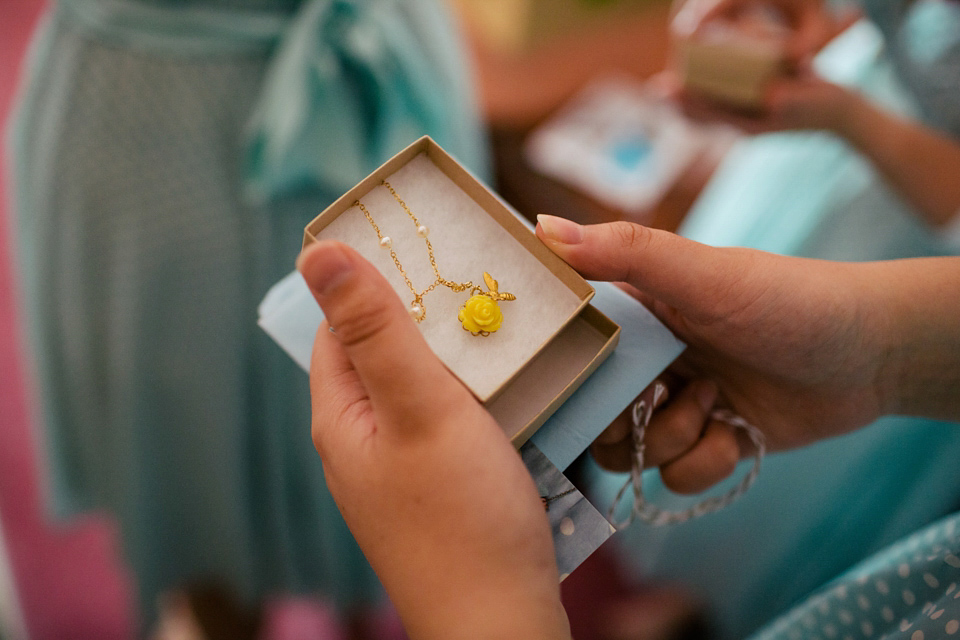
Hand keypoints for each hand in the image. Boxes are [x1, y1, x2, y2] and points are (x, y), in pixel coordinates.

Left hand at [298, 241, 569, 639]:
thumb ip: (376, 329)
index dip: (376, 281)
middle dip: (428, 317)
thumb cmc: (461, 517)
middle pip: (384, 353)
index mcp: (342, 416)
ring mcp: (399, 469)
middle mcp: (361, 442)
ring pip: (422, 387)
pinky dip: (476, 396)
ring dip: (459, 357)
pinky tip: (513, 390)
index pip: (341, 325)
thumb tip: (317, 253)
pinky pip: (448, 421)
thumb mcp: (420, 407)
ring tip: (505, 331)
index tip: (428, 250)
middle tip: (481, 288)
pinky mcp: (437, 489)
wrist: (500, 622)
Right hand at [536, 216, 892, 491]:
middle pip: (592, 412)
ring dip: (671, 438)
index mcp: (636, 313)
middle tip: (656, 398)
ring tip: (713, 404)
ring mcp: (679, 405)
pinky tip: (737, 432)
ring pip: (632, 451)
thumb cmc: (787, 299)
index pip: (569, 346)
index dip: (564, 369)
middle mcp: (650, 360)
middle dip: (622, 417)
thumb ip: (624, 252)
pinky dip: (707, 461)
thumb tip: (541, 227)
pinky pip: (677, 476)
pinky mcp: (710, 442)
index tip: (580, 378)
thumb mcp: (703, 274)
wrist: (870, 355)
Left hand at [667, 0, 859, 132]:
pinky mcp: (751, 110)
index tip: (672, 92)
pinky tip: (689, 85)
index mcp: (755, 124)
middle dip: (681, 103)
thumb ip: (792, 97)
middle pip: (704, 116)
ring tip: (664, 90)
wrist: (840, 115)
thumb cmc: (825, 106)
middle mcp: (745, 123)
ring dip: (686, 103)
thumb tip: (771, 97)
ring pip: (707, 114)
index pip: (716, 115)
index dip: (693, 104)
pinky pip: (720, 108)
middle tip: (656, 90)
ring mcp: (747, 119)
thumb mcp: (812, 99)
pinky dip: (702, 100)